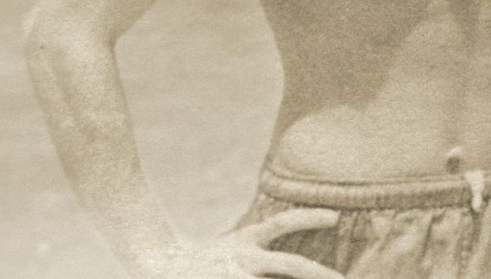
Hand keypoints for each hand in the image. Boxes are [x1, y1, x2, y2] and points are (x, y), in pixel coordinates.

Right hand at [138, 208, 342, 278]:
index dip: (308, 218)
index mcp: (245, 243)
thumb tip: (297, 264)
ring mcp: (232, 276)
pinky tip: (286, 274)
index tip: (334, 217)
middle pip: (289, 263)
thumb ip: (262, 251)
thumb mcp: (234, 247)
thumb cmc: (204, 261)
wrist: (155, 263)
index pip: (281, 224)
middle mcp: (242, 259)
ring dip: (305, 277)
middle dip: (318, 273)